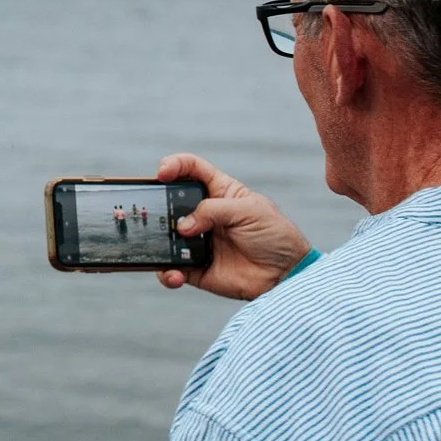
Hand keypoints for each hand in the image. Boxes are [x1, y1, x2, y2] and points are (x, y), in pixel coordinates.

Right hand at [154, 153, 313, 301]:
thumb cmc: (275, 235)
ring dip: (159, 239)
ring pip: (165, 235)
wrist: (286, 275)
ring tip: (167, 245)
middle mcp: (204, 215)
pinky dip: (166, 272)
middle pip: (171, 202)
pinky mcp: (195, 268)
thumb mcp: (249, 211)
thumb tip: (182, 226)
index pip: (192, 170)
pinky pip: (170, 269)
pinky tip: (175, 274)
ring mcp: (197, 241)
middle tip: (154, 211)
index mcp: (219, 193)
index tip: (163, 172)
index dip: (175, 165)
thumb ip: (213, 210)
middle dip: (158, 204)